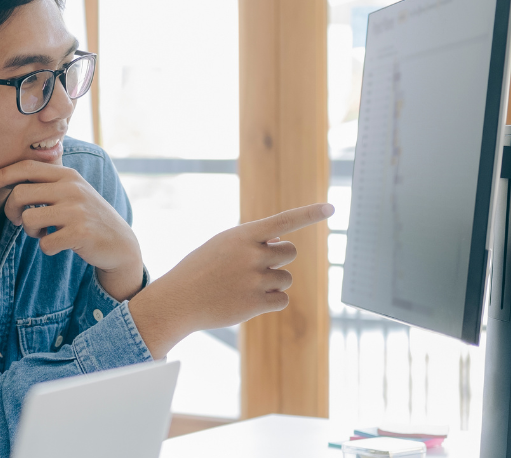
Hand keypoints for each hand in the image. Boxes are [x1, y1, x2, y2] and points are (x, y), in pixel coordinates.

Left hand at [0, 160, 142, 299]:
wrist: (120, 243)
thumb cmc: (86, 217)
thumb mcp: (71, 192)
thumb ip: (47, 182)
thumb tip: (7, 177)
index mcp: (67, 175)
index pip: (26, 166)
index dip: (2, 174)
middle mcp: (72, 188)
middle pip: (20, 193)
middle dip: (10, 210)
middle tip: (16, 221)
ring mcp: (77, 210)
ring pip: (28, 218)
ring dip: (29, 231)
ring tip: (42, 233)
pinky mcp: (80, 232)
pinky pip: (44, 243)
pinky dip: (46, 247)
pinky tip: (58, 244)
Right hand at [128, 203, 334, 358]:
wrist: (178, 300)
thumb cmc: (200, 270)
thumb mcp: (221, 246)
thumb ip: (251, 242)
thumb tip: (281, 243)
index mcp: (242, 235)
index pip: (283, 221)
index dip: (309, 214)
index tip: (331, 207)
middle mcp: (251, 255)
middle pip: (289, 253)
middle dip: (278, 259)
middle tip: (256, 267)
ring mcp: (254, 279)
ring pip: (285, 278)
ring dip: (272, 283)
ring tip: (244, 287)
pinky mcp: (256, 303)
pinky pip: (282, 299)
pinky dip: (270, 301)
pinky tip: (247, 301)